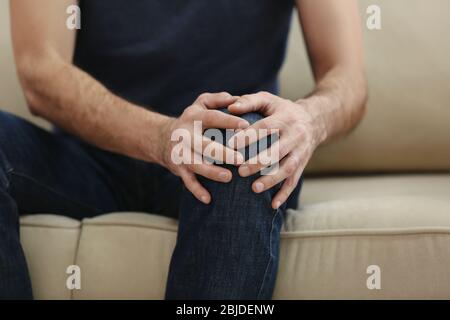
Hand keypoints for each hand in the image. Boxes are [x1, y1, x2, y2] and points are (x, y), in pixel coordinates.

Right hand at [159, 92, 248, 203]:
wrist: (161, 138)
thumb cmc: (191, 120)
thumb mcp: (200, 104)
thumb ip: (218, 99)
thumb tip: (238, 99)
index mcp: (194, 117)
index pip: (212, 118)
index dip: (228, 121)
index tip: (246, 125)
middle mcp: (185, 135)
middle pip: (204, 144)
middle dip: (222, 152)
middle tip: (241, 159)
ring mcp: (180, 153)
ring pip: (195, 164)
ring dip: (211, 172)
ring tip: (228, 177)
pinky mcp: (177, 168)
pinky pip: (187, 181)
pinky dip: (196, 191)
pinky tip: (208, 199)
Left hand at [227, 92, 325, 208]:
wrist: (315, 120)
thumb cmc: (282, 109)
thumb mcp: (268, 100)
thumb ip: (249, 101)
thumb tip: (230, 108)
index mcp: (284, 118)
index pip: (265, 128)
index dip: (249, 136)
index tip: (232, 145)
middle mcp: (295, 135)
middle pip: (277, 151)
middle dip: (259, 162)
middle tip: (240, 171)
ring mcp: (300, 151)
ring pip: (288, 168)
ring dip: (272, 180)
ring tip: (254, 189)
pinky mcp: (303, 164)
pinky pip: (295, 181)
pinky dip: (285, 194)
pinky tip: (273, 205)